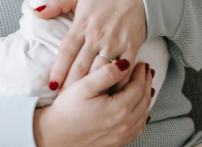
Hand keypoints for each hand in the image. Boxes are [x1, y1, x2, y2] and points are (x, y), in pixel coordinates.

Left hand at [33, 0, 146, 91]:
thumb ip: (57, 3)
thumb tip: (37, 11)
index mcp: (82, 24)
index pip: (66, 52)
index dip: (58, 70)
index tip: (51, 86)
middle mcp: (97, 36)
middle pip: (81, 67)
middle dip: (71, 86)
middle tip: (64, 101)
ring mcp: (115, 43)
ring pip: (100, 71)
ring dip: (92, 87)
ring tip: (84, 103)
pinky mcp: (131, 47)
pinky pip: (123, 70)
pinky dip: (116, 83)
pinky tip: (110, 94)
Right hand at [33, 60, 152, 146]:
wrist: (54, 136)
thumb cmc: (67, 110)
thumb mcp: (84, 86)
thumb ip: (106, 73)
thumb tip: (125, 64)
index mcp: (119, 108)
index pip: (139, 87)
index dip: (141, 73)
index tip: (141, 63)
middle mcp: (124, 124)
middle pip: (144, 100)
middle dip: (147, 83)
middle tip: (146, 71)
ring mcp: (122, 136)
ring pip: (143, 114)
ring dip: (147, 98)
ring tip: (146, 85)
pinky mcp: (118, 143)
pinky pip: (138, 128)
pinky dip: (142, 115)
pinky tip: (140, 109)